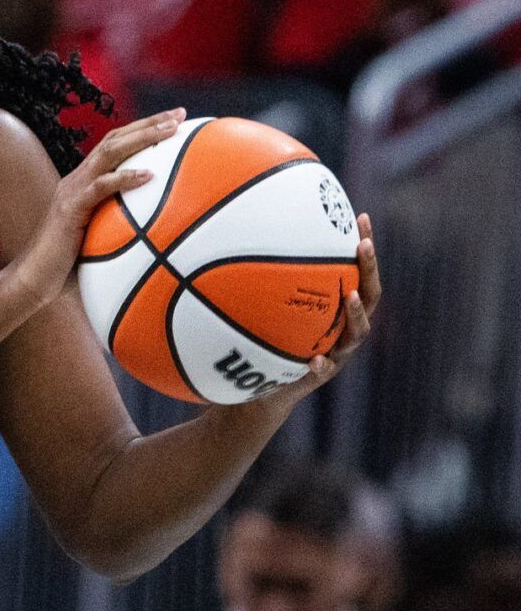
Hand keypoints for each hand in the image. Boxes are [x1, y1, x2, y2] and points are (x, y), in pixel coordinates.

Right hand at [7, 108, 184, 309]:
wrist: (33, 281)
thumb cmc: (68, 268)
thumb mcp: (101, 240)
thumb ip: (125, 229)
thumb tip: (166, 238)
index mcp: (85, 183)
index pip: (115, 145)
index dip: (143, 129)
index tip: (175, 120)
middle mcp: (78, 179)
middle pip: (115, 139)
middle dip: (149, 123)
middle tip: (180, 114)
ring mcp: (72, 191)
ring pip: (109, 153)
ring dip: (142, 137)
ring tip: (170, 130)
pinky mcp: (70, 208)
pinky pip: (101, 187)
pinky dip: (125, 178)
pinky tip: (149, 174)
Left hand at [270, 212, 382, 403]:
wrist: (261, 392)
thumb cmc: (265, 343)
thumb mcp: (265, 312)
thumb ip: (264, 286)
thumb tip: (241, 240)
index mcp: (337, 310)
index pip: (359, 274)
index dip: (364, 249)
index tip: (360, 217)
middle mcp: (344, 329)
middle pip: (369, 296)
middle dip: (369, 269)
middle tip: (362, 246)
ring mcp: (336, 353)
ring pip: (356, 334)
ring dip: (356, 314)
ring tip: (350, 296)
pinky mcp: (319, 377)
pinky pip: (324, 370)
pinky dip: (321, 364)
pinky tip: (314, 359)